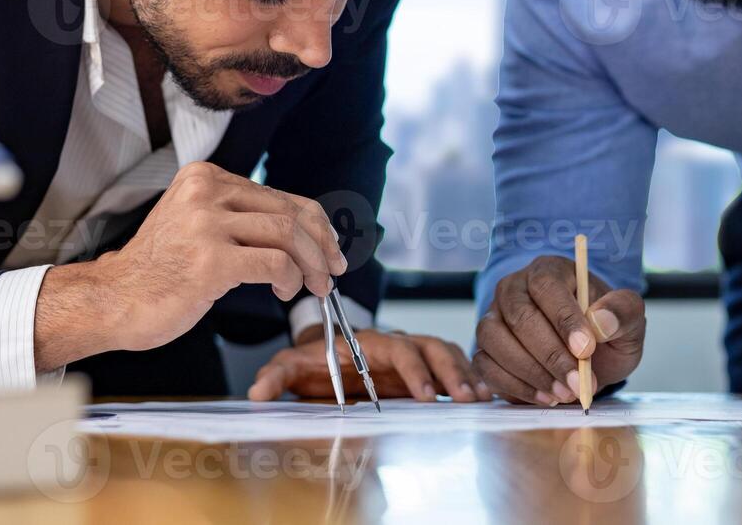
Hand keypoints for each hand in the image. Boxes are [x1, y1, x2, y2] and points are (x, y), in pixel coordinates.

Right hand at [34, 162, 345, 369]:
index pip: (278, 194)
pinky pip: (275, 263)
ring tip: (314, 286)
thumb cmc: (157, 271)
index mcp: (204, 176)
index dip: (315, 222)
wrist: (112, 299)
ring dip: (312, 263)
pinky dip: (290, 279)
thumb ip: (239, 218)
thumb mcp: (196, 225)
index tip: (330, 247)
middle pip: (289, 211)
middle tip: (332, 272)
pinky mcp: (211, 260)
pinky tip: (284, 291)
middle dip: (322, 244)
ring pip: (288, 233)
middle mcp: (205, 191)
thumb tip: (301, 230)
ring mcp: (207, 224)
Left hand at [248, 329, 490, 402]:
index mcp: (370, 342)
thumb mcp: (292, 364)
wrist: (329, 349)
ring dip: (466, 374)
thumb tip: (256, 392)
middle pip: (432, 348)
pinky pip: (454, 365)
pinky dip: (470, 377)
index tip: (424, 395)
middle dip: (450, 372)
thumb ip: (276, 374)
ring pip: (448, 354)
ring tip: (481, 399)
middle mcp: (398, 342)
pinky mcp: (425, 365)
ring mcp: (414, 352)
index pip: (399, 349)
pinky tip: (485, 396)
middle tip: (465, 399)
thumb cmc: (315, 357)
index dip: (413, 369)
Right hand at [474, 254, 644, 405]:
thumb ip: (623, 312)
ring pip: (495, 339)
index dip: (564, 319)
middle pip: (520, 316)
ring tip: (565, 394)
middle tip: (579, 385)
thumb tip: (601, 320)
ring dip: (531, 372)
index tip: (586, 349)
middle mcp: (514, 289)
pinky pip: (485, 365)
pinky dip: (514, 385)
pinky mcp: (485, 349)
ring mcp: (494, 317)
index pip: (547, 287)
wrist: (589, 356)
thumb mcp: (628, 320)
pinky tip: (545, 397)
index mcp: (548, 271)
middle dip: (551, 356)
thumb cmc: (605, 331)